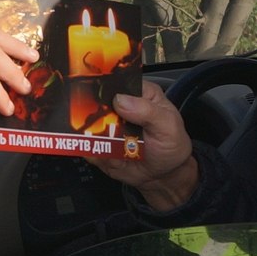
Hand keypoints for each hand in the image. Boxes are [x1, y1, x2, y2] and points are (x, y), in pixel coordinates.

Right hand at [88, 87, 199, 210]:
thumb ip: (147, 111)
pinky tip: (111, 159)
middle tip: (99, 126)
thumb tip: (120, 99)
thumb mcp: (168, 125)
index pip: (114, 81)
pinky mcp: (99, 146)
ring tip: (111, 149)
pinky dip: (95, 154)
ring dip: (92, 138)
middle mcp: (117, 108)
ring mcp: (106, 127)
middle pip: (92, 102)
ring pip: (85, 126)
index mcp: (136, 93)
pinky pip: (88, 147)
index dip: (102, 84)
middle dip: (88, 112)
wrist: (166, 174)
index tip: (96, 94)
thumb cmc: (171, 144)